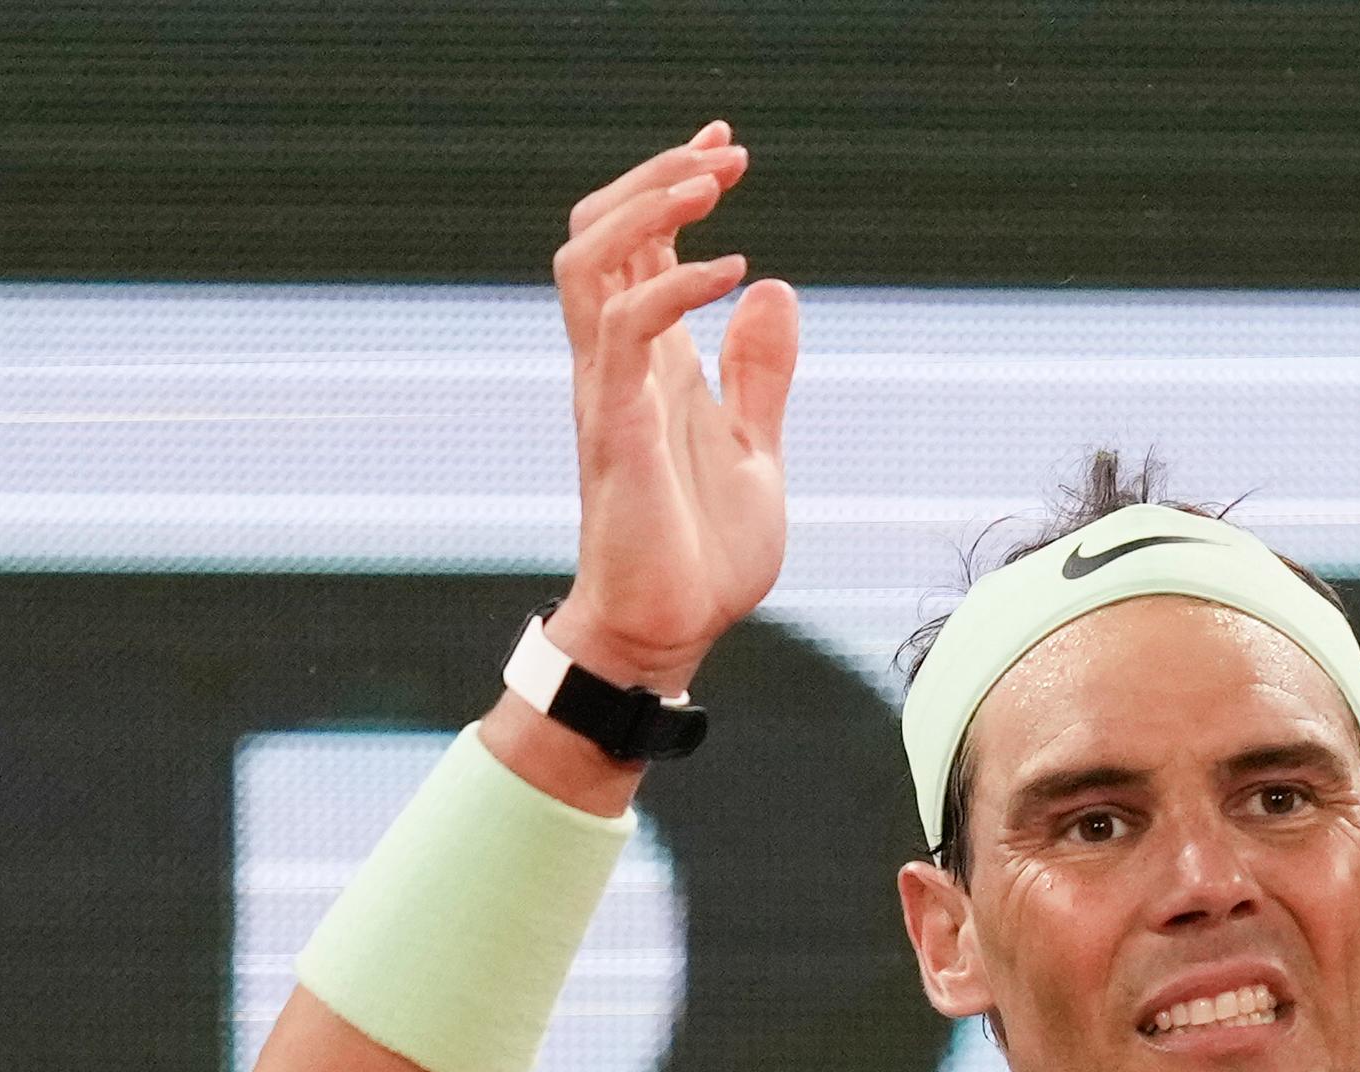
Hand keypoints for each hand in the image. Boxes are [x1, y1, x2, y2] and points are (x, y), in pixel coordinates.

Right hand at [541, 125, 799, 695]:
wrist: (670, 634)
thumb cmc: (702, 555)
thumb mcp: (754, 450)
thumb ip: (759, 375)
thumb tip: (772, 290)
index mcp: (650, 364)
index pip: (639, 247)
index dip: (672, 184)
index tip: (725, 149)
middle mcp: (617, 364)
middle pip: (596, 230)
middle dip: (655, 175)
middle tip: (726, 155)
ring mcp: (608, 391)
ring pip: (587, 260)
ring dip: (647, 209)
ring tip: (714, 185)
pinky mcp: (614, 428)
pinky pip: (625, 330)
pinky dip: (674, 287)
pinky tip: (732, 275)